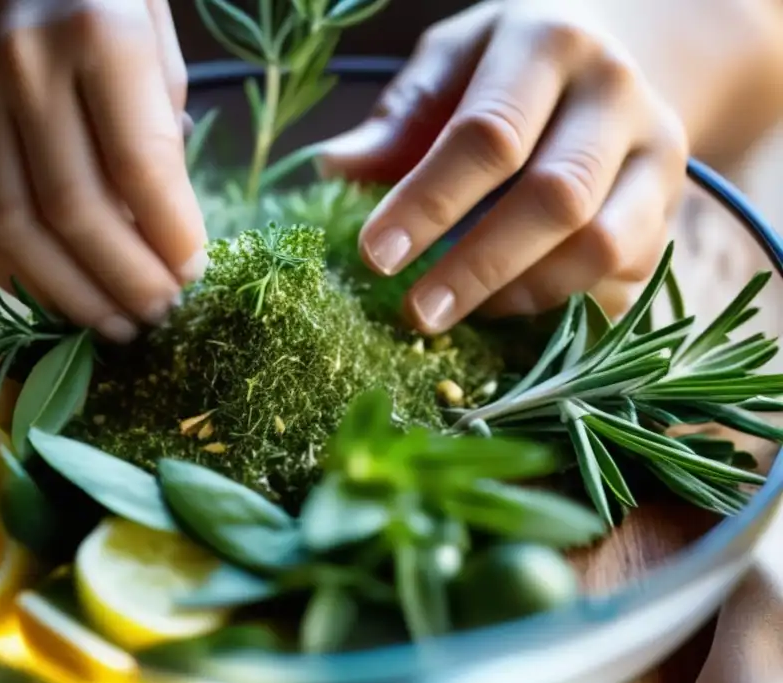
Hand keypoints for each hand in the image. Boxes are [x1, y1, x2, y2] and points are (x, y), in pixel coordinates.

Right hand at [0, 0, 206, 341]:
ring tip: (116, 325)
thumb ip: (158, 130)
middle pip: (75, 211)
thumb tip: (160, 229)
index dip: (171, 236)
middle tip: (162, 315)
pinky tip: (51, 294)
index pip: (140, 166)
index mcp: (98, 34)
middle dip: (127, 281)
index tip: (196, 275)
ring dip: (70, 295)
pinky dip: (8, 271)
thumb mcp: (153, 37)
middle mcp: (23, 67)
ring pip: (14, 230)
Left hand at [318, 0, 688, 332]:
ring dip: (524, 293)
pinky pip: (625, 275)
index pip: (488, 136)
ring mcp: (657, 153)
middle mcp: (616, 95)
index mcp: (548, 45)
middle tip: (415, 314)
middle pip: (554, 198)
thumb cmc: (512, 62)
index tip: (374, 255)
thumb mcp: (453, 61)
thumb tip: (334, 169)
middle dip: (477, 267)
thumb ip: (402, 117)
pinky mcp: (671, 206)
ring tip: (461, 311)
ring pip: (602, 245)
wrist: (623, 47)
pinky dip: (564, 303)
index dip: (429, 203)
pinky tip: (509, 304)